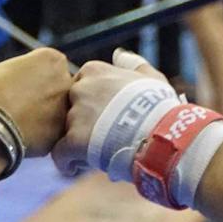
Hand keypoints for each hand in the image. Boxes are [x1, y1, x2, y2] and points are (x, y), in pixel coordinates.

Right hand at [0, 47, 73, 156]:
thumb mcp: (4, 68)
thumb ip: (23, 71)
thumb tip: (24, 78)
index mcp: (52, 59)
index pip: (50, 65)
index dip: (33, 76)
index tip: (19, 84)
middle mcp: (65, 80)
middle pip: (58, 86)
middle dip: (44, 95)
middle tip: (21, 104)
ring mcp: (66, 106)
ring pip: (58, 110)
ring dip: (45, 115)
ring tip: (20, 121)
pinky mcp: (61, 131)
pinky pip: (52, 131)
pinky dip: (41, 134)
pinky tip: (23, 134)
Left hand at [54, 49, 169, 175]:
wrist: (163, 137)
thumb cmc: (160, 107)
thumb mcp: (151, 78)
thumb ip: (133, 64)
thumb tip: (118, 54)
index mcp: (94, 71)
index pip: (80, 88)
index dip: (92, 106)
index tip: (107, 118)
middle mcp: (79, 89)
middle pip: (71, 110)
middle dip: (83, 124)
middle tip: (102, 138)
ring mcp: (75, 115)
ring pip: (66, 133)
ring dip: (78, 144)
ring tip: (99, 155)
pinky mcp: (73, 141)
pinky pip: (60, 154)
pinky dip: (67, 162)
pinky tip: (78, 167)